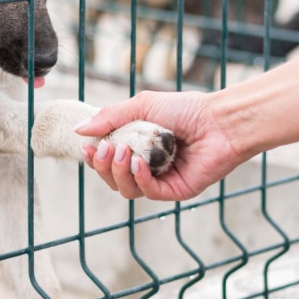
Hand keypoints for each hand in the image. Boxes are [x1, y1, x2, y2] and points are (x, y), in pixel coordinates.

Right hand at [75, 90, 247, 201]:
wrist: (220, 121)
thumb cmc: (186, 109)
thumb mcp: (142, 106)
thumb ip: (110, 117)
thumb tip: (78, 130)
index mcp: (137, 146)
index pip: (107, 160)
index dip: (94, 157)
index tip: (87, 147)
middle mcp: (147, 165)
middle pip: (112, 178)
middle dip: (103, 166)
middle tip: (106, 149)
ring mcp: (161, 179)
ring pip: (126, 189)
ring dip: (119, 173)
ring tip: (123, 153)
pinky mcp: (176, 191)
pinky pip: (149, 192)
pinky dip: (140, 179)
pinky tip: (139, 164)